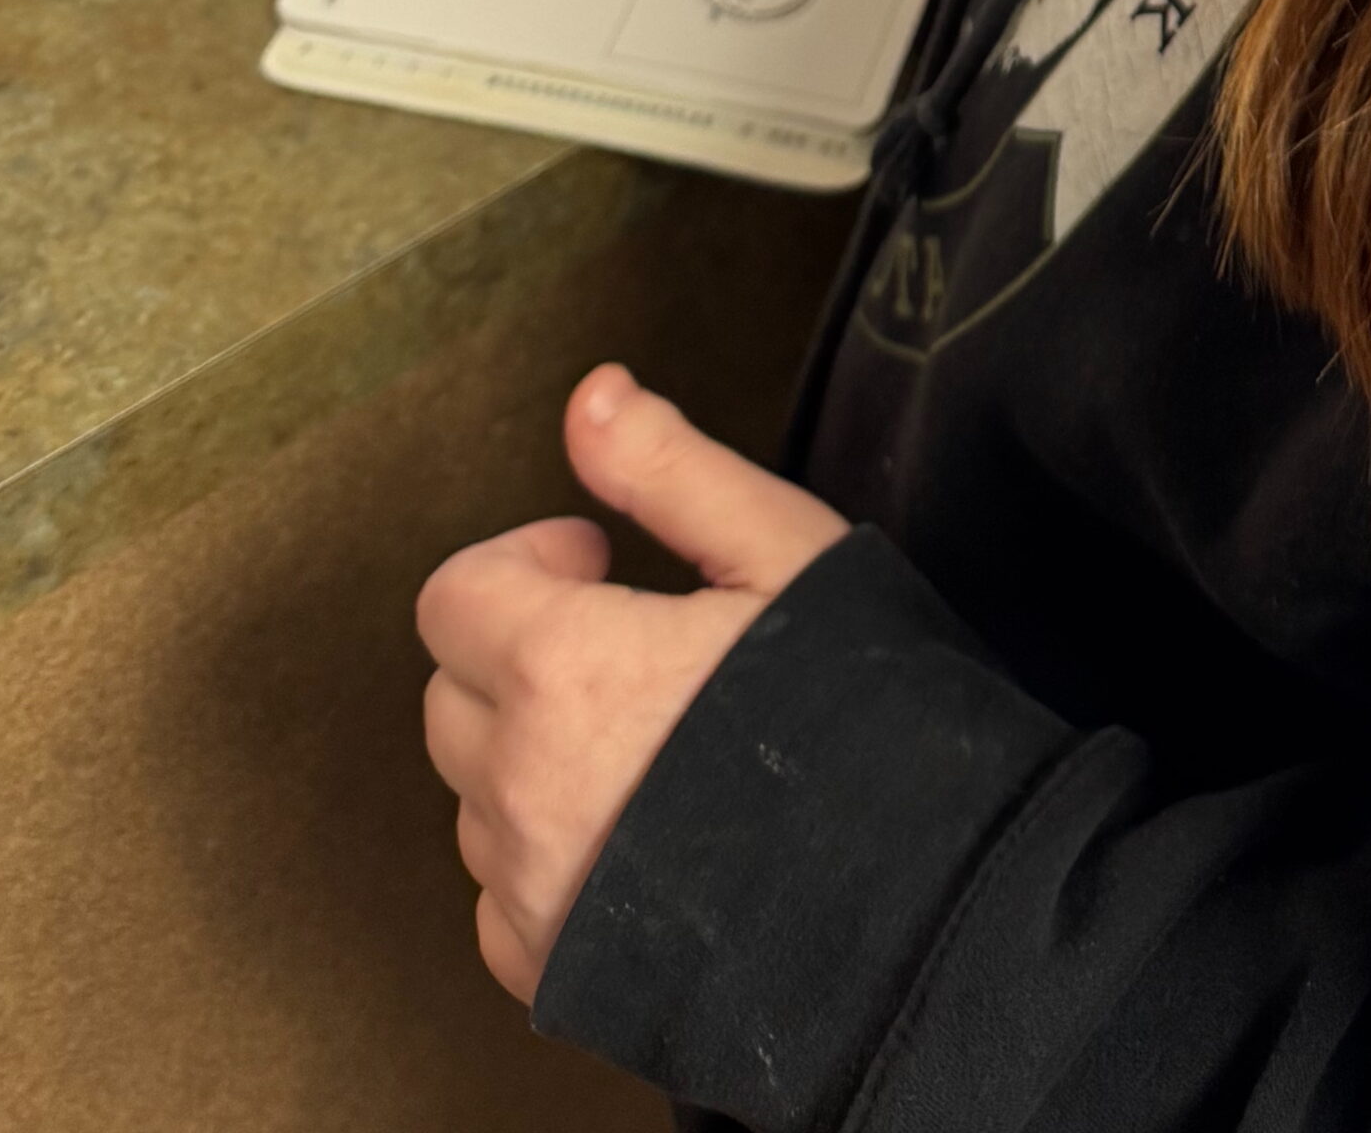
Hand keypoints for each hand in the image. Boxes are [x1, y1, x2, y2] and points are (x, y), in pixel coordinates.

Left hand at [418, 365, 847, 1005]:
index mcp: (560, 670)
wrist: (918, 902)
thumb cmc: (860, 716)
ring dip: (530, 755)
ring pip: (475, 797)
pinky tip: (637, 835)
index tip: (601, 559)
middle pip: (451, 694)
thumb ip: (668, 469)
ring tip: (645, 743)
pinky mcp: (551, 974)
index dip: (526, 560)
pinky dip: (543, 858)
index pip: (455, 596)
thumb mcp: (783, 551)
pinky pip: (499, 899)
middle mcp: (517, 787)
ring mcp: (527, 893)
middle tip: (625, 639)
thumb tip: (591, 396)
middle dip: (519, 650)